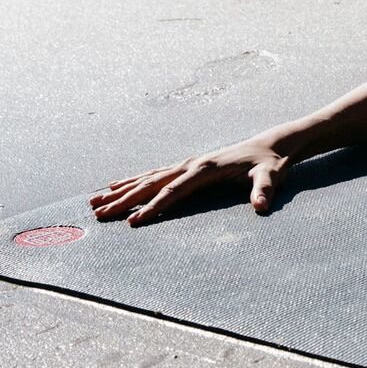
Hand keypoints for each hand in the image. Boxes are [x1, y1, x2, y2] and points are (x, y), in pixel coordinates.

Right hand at [89, 138, 289, 225]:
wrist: (272, 145)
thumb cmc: (271, 164)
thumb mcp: (271, 177)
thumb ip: (264, 190)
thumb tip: (261, 206)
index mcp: (206, 168)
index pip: (174, 191)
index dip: (154, 207)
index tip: (134, 223)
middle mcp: (192, 164)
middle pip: (151, 184)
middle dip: (124, 200)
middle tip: (98, 214)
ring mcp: (188, 163)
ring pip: (147, 178)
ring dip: (121, 190)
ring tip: (94, 201)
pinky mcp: (189, 166)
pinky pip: (155, 174)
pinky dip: (134, 181)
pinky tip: (116, 185)